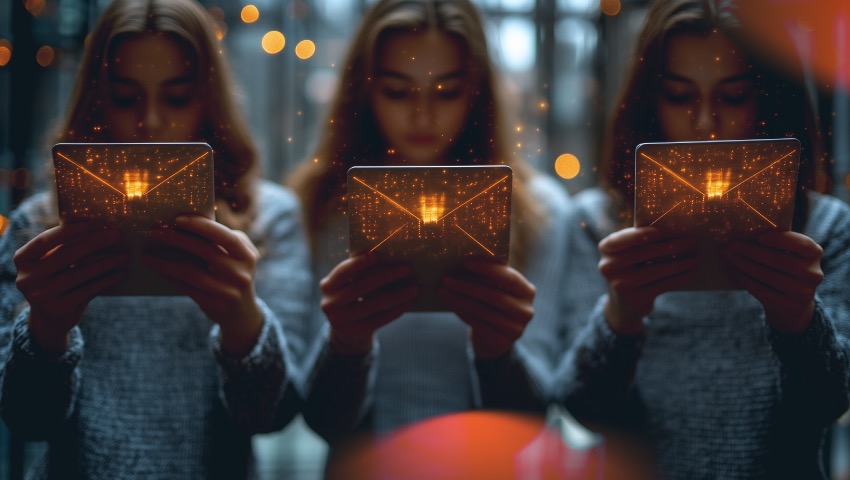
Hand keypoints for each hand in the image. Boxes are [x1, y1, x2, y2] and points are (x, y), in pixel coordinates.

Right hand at [14, 222, 127, 351]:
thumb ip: (65, 245)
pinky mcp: (58, 309)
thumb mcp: (52, 261)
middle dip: (94, 243)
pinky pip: (87, 290)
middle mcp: (26, 278)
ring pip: (79, 274)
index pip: (43, 241)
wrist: (50, 315)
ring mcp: (41, 296)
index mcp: (23, 259)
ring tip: (124, 255)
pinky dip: (106, 280)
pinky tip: (120, 273)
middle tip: (117, 235)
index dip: (65, 232)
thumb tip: (99, 225)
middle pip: (66, 256)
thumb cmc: (56, 277)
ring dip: (105, 263)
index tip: (88, 224)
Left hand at [141, 215, 262, 354]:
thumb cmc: (233, 274)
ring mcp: (228, 291)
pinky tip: (158, 270)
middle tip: (156, 233)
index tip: (178, 219)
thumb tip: (185, 224)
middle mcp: (241, 273)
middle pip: (206, 251)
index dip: (203, 226)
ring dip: (166, 262)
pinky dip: (170, 277)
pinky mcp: (215, 304)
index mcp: (247, 255)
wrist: (242, 311)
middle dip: (178, 239)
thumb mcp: (237, 256)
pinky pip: (186, 288)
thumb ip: (221, 241)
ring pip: (191, 272)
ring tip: (148, 256)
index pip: (226, 237)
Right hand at [320, 253, 417, 354]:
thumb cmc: (352, 299)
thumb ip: (359, 273)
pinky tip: (407, 303)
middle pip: (362, 288)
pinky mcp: (354, 333)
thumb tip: (388, 256)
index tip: (377, 254)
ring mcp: (340, 321)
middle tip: (406, 268)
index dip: (358, 263)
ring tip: (414, 288)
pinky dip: (395, 311)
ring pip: (374, 306)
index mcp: (327, 285)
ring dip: (397, 296)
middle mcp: (329, 303)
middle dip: (386, 276)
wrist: (346, 331)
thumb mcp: (348, 285)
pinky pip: (379, 320)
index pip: (343, 272)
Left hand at [439, 258, 534, 359]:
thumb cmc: (495, 303)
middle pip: (493, 295)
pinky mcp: (500, 341)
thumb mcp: (500, 288)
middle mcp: (525, 311)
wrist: (497, 337)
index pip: (509, 277)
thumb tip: (463, 261)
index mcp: (528, 291)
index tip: (465, 262)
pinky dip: (460, 310)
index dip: (487, 268)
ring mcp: (514, 328)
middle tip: (446, 278)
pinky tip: (450, 302)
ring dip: (459, 298)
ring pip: (482, 310)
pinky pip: (476, 322)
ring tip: (443, 289)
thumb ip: (491, 275)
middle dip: (467, 285)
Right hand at [598, 227, 700, 334]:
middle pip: (642, 254)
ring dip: (679, 263)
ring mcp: (620, 285)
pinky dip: (678, 277)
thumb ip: (640, 242)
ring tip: (695, 257)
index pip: (622, 239)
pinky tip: (689, 271)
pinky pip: (661, 285)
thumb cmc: (631, 269)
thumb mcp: (628, 254)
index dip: (640, 235)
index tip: (661, 231)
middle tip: (691, 242)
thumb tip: (673, 231)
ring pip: (655, 270)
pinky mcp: (635, 299)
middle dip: (670, 247)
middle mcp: (608, 267)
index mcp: (606, 249)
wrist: (623, 304)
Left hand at [723, 231, 822, 333]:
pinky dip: (744, 278)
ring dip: (743, 264)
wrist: (792, 303)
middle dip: (751, 251)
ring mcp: (802, 292)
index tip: (759, 237)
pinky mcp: (787, 306)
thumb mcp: (787, 253)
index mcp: (814, 253)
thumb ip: (773, 242)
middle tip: (730, 245)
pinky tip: (733, 270)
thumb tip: (741, 234)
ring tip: (728, 255)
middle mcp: (813, 273)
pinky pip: (761, 290)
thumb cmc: (784, 269)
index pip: (802, 244)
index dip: (780, 240)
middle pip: (779, 260)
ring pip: (767, 275)